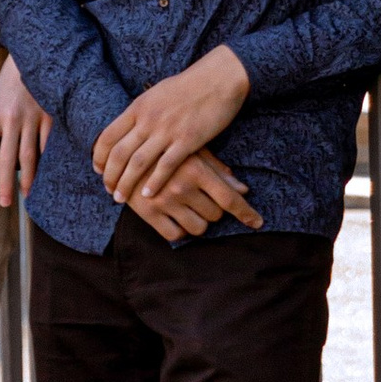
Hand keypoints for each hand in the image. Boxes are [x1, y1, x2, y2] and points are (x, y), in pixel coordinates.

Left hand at [0, 56, 47, 205]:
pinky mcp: (48, 116)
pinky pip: (47, 143)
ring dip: (27, 177)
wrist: (30, 59)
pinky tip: (46, 174)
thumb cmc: (7, 85)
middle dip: (4, 183)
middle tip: (3, 202)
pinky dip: (46, 159)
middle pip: (6, 158)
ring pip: (28, 154)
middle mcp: (10, 120)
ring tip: (26, 194)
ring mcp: (31, 118)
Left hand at [91, 48, 250, 206]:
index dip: (99, 156)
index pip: (108, 136)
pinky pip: (165, 166)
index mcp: (138, 107)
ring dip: (126, 184)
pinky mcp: (187, 140)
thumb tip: (128, 124)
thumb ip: (141, 110)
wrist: (218, 78)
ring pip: (137, 163)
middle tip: (109, 190)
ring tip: (121, 199)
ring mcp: (166, 130)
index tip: (98, 170)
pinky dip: (154, 183)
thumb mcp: (156, 93)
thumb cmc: (189, 86)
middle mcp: (148, 119)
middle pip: (119, 153)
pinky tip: (148, 195)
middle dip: (110, 176)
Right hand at [128, 148, 262, 243]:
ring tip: (190, 208)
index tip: (258, 223)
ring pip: (199, 227)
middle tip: (204, 199)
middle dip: (214, 209)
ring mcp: (164, 201)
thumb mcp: (192, 150)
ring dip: (199, 221)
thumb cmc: (165, 145)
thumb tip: (242, 190)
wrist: (122, 147)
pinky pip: (175, 235)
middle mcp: (181, 186)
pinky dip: (181, 231)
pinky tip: (177, 218)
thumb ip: (217, 170)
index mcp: (195, 168)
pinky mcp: (148, 213)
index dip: (246, 213)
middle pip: (215, 214)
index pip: (229, 198)